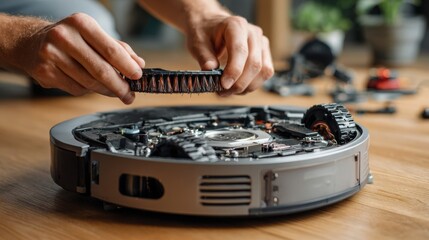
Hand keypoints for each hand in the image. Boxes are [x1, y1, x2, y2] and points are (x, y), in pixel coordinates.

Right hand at [18, 13, 144, 103]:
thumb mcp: (94, 35)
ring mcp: (52, 55)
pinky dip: (88, 91)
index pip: (111, 49)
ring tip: (115, 92)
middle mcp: (65, 36)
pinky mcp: (45, 72)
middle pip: (101, 70)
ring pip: (89, 83)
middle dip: (119, 86)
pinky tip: (90, 85)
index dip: (127, 66)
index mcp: (82, 23)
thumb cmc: (70, 38)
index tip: (138, 76)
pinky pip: (76, 89)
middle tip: (129, 94)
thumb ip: (118, 48)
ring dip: (106, 91)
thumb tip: (138, 64)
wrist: (30, 42)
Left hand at [186, 15, 273, 95]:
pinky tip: (238, 87)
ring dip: (247, 86)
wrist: (211, 27)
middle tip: (223, 92)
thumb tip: (210, 69)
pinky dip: (253, 84)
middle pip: (254, 63)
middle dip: (239, 83)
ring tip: (229, 91)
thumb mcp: (198, 43)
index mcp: (236, 25)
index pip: (240, 50)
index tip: (224, 85)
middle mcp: (252, 33)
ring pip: (263, 70)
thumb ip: (204, 56)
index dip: (234, 71)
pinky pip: (265, 73)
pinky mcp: (264, 53)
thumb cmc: (205, 33)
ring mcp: (261, 43)